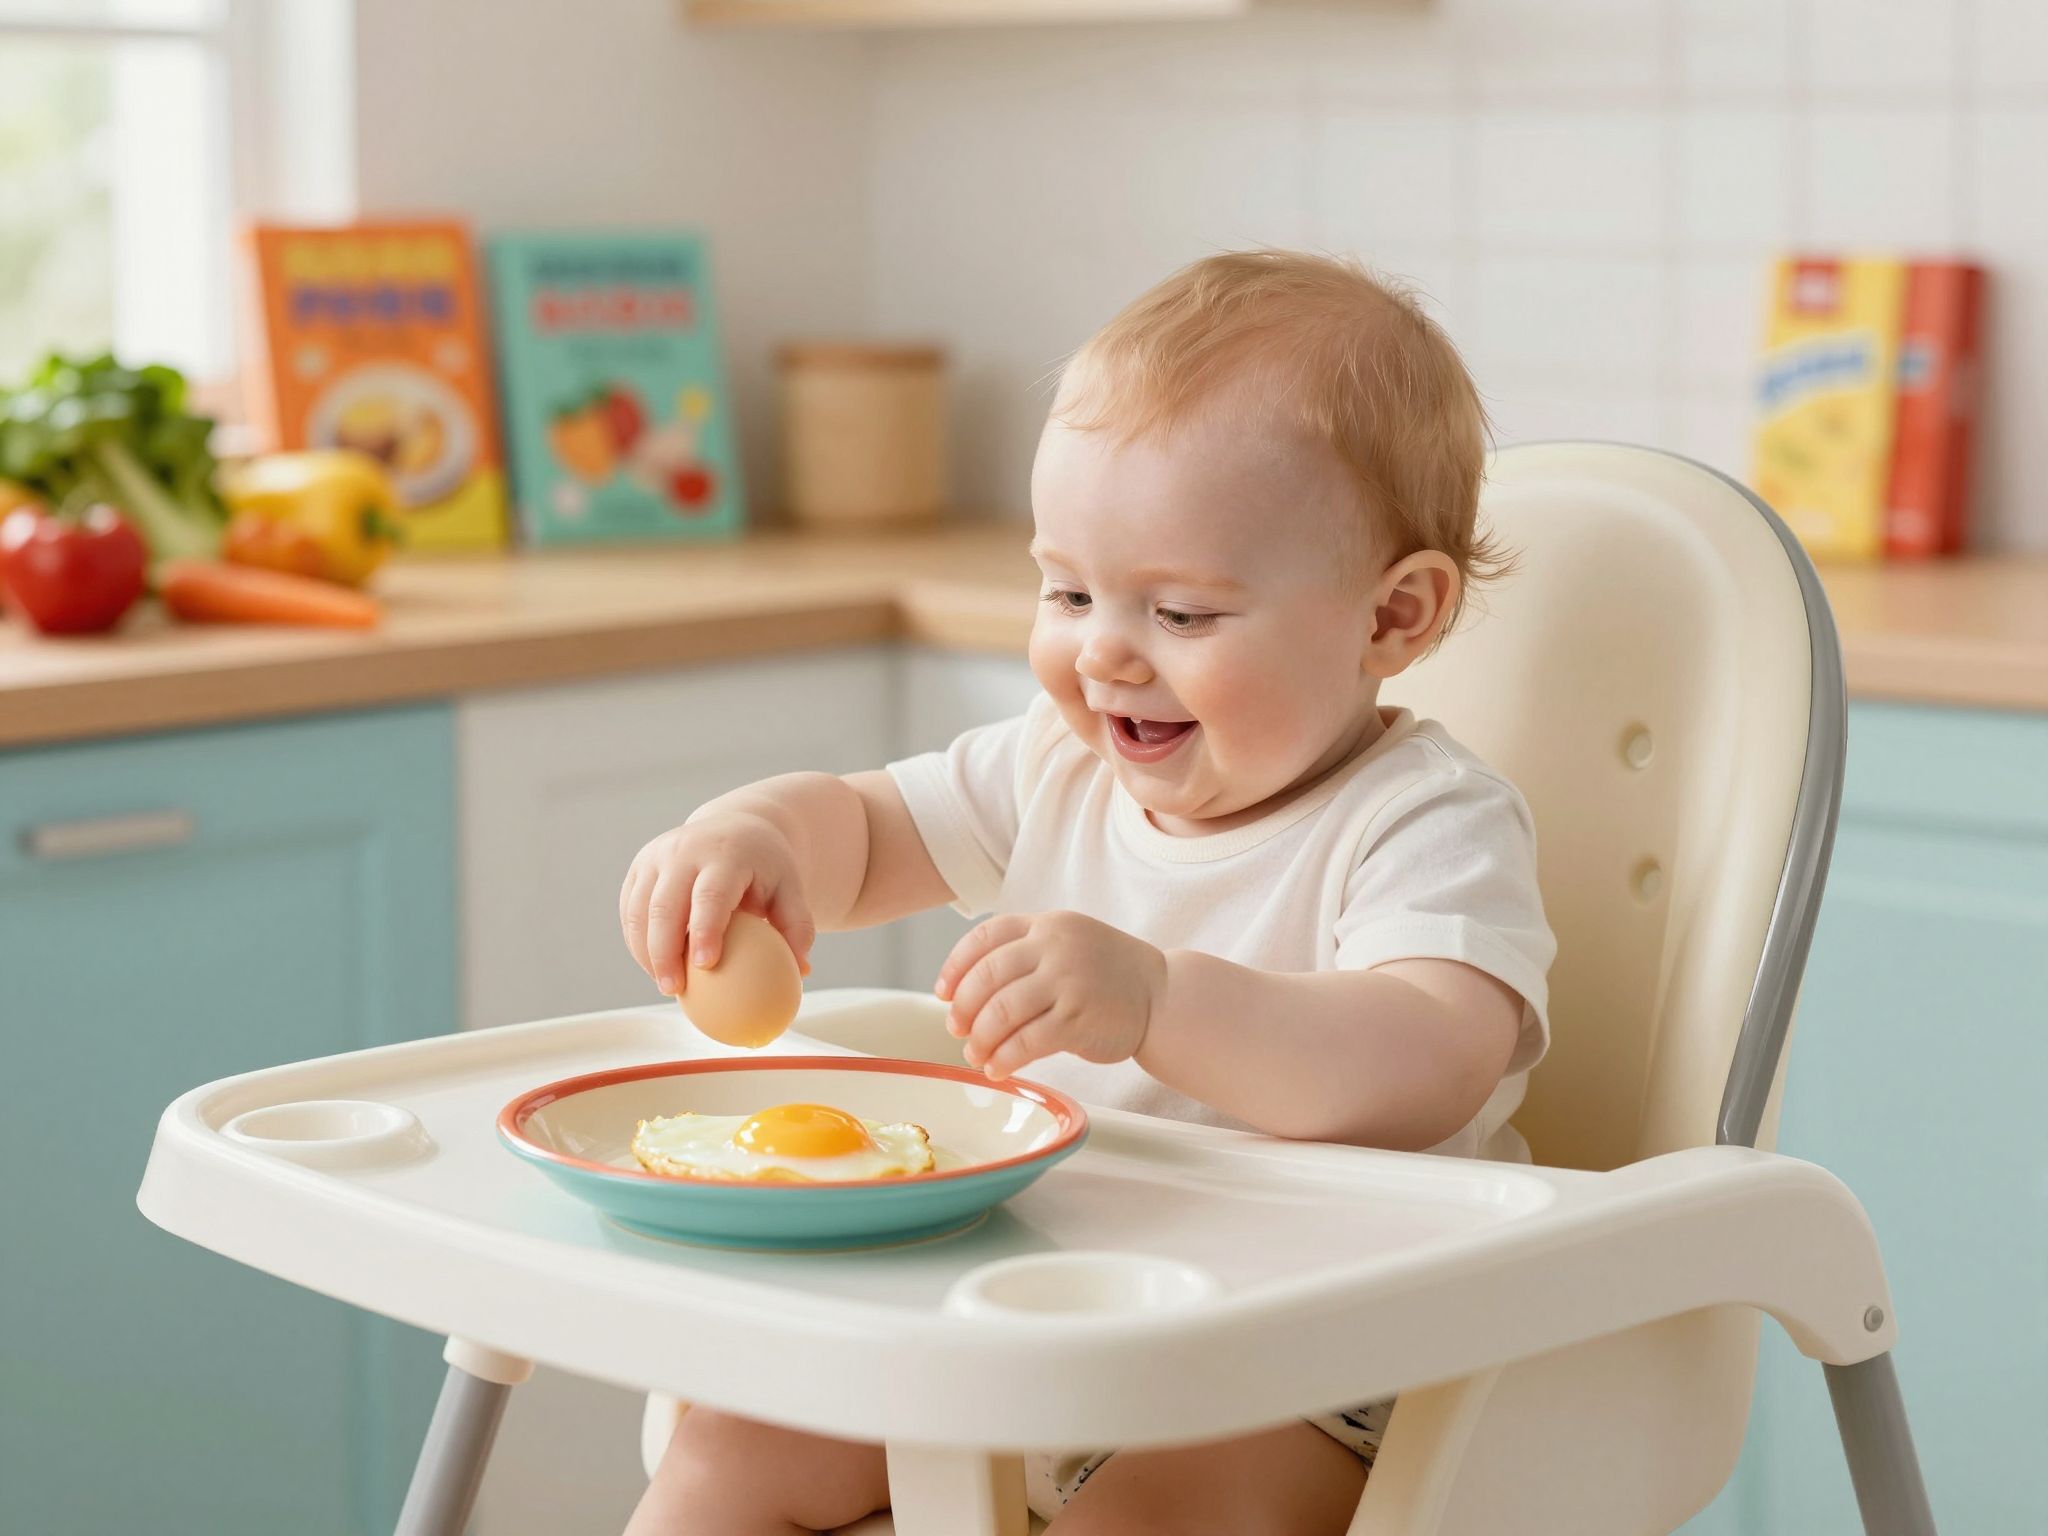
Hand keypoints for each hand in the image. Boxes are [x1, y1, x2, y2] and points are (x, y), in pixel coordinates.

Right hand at [620, 810, 814, 995]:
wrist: (736, 829)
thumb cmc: (767, 870)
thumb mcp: (791, 890)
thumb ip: (798, 928)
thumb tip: (802, 972)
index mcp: (725, 854)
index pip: (710, 893)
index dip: (704, 929)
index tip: (705, 965)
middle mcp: (684, 850)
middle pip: (664, 904)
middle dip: (663, 950)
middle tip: (674, 990)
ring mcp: (656, 856)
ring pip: (639, 909)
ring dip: (646, 952)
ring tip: (666, 986)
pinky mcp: (640, 867)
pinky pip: (630, 910)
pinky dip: (638, 942)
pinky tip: (655, 968)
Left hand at [934, 911, 1165, 1080]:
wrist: (1162, 995)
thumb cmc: (1108, 974)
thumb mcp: (1069, 942)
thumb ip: (1026, 952)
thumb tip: (966, 989)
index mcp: (1047, 924)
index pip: (985, 937)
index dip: (956, 966)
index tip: (943, 993)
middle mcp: (1055, 947)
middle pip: (987, 977)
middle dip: (963, 1008)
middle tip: (956, 1029)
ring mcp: (1068, 981)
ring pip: (1002, 1011)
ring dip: (980, 1039)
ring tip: (975, 1054)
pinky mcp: (1078, 1019)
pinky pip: (1026, 1041)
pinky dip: (1004, 1058)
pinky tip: (998, 1067)